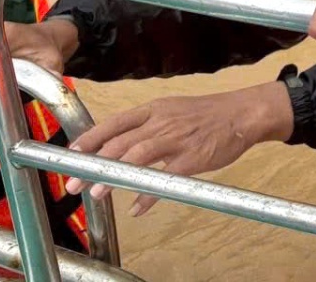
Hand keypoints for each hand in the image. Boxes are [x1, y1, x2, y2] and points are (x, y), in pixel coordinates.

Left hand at [64, 84, 292, 214]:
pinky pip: (166, 177)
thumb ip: (147, 127)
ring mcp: (177, 139)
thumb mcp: (173, 111)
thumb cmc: (207, 115)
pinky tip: (138, 206)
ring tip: (98, 192)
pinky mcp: (193, 157)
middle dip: (93, 163)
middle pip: (119, 142)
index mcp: (154, 109)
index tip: (72, 154)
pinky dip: (149, 193)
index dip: (90, 138)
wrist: (243, 114)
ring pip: (137, 156)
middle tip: (74, 182)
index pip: (114, 123)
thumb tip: (121, 145)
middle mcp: (161, 122)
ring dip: (114, 175)